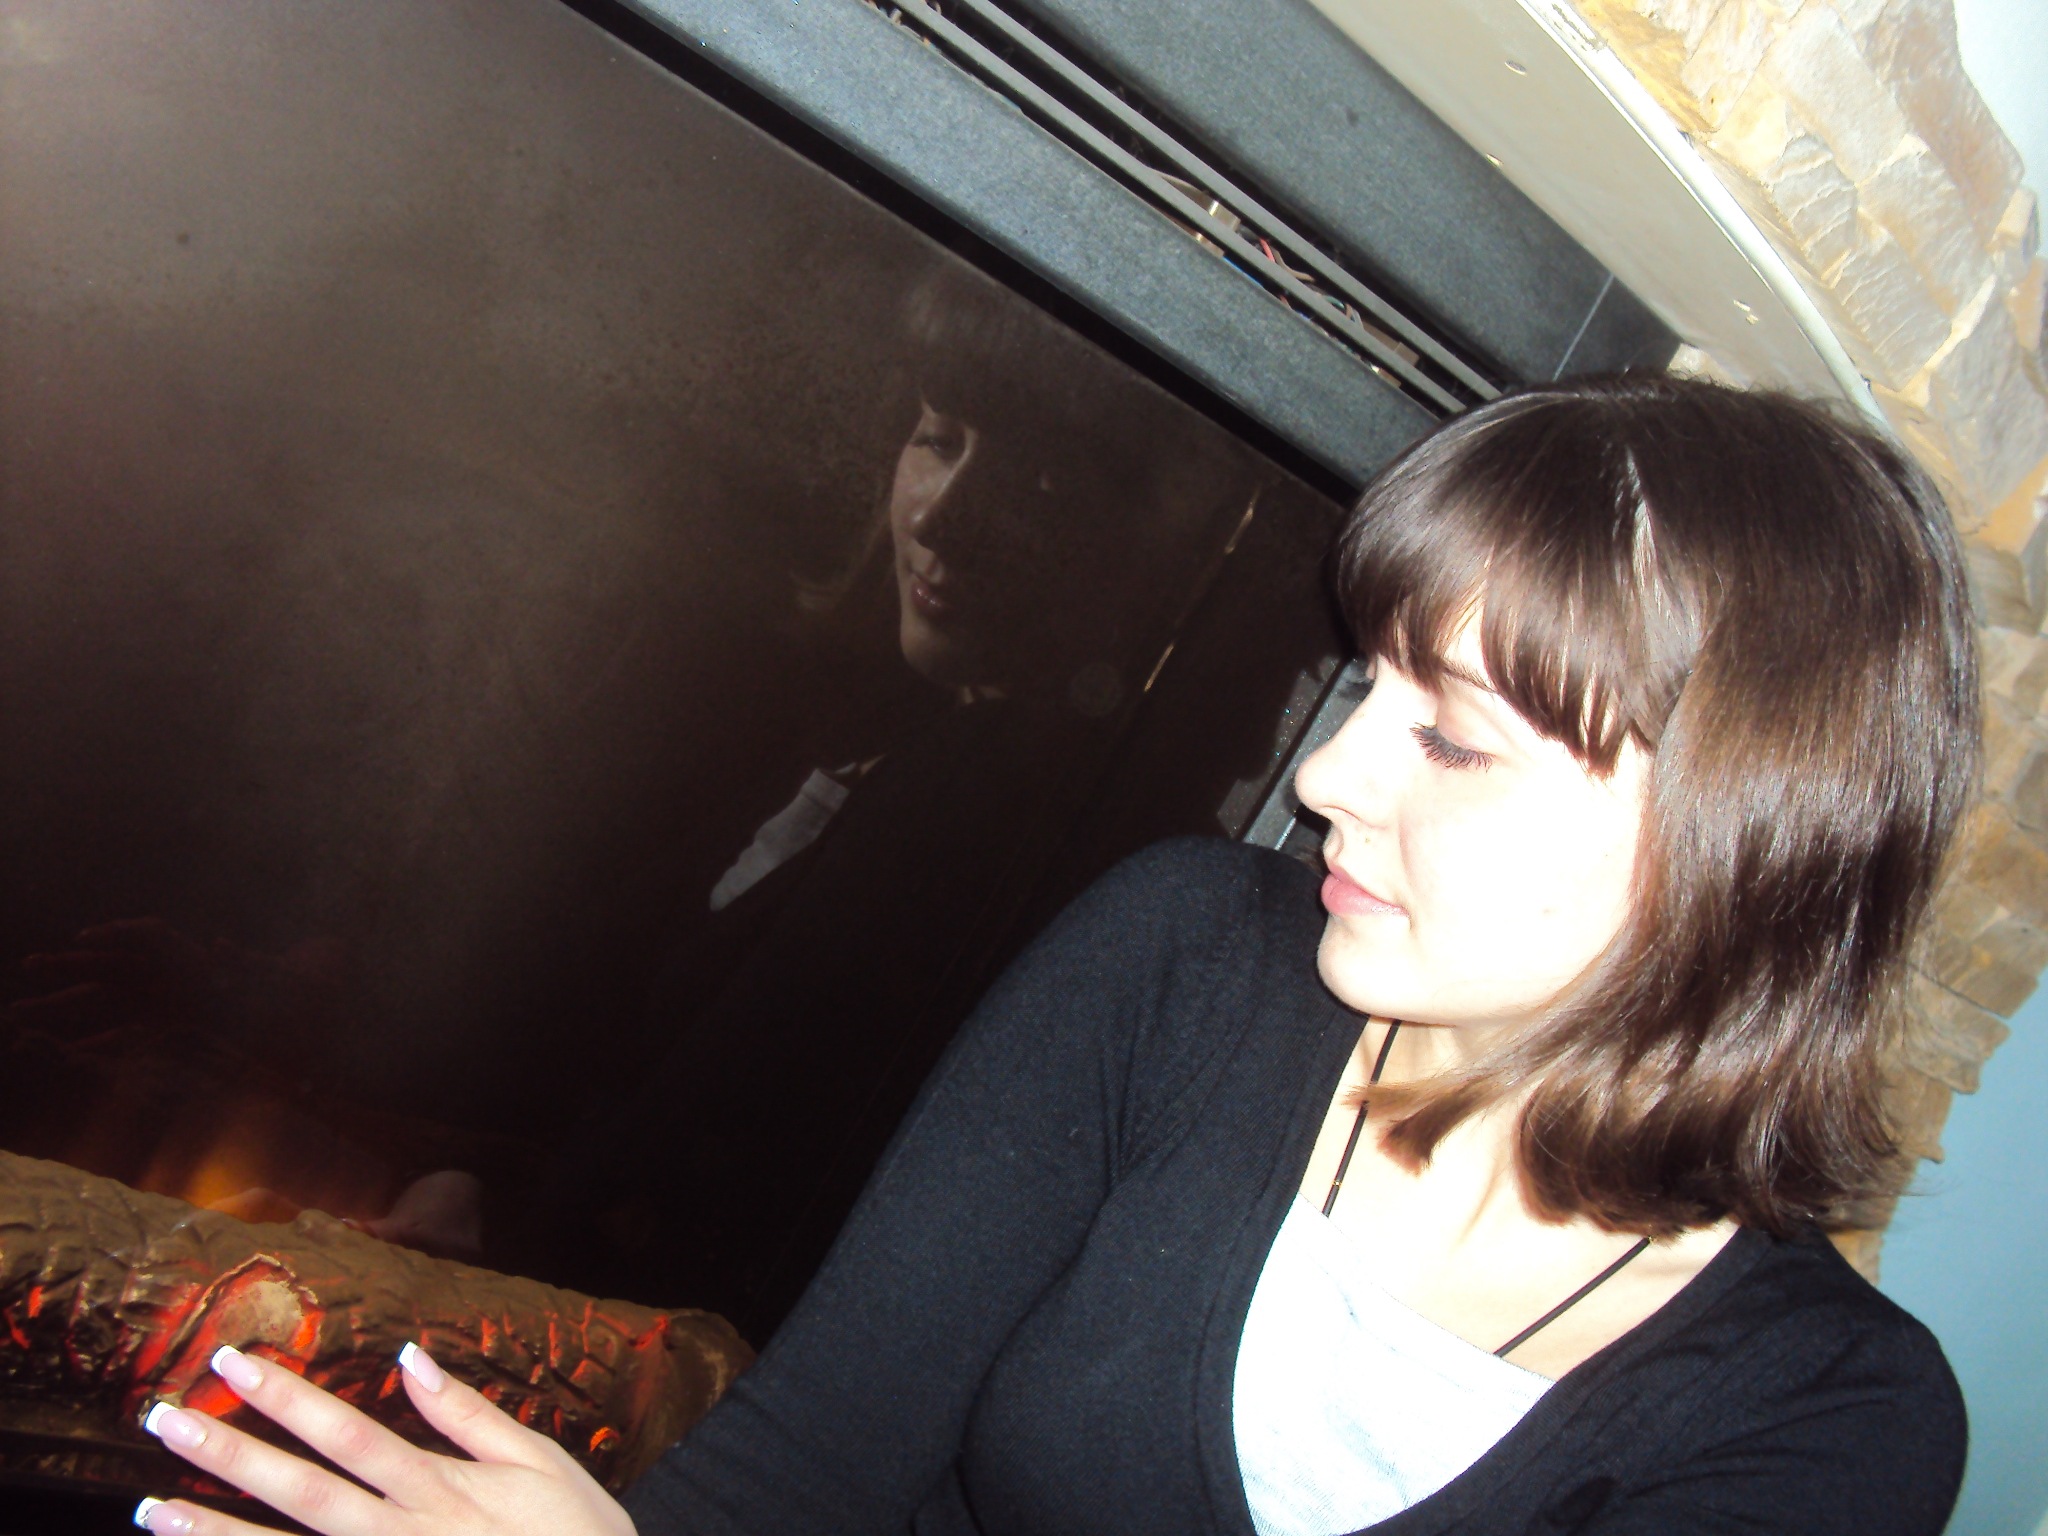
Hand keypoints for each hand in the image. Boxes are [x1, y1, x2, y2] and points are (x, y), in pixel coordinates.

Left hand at [134, 1344, 637, 1535]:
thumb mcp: (539, 1462)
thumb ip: (469, 1414)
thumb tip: (412, 1356)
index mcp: (440, 1487)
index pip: (348, 1431)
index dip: (288, 1396)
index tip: (234, 1361)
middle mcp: (402, 1535)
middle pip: (301, 1489)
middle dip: (228, 1453)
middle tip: (161, 1418)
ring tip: (152, 1511)